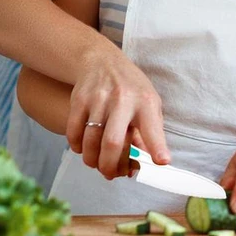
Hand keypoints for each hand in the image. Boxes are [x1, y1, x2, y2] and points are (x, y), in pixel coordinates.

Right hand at [66, 39, 169, 179]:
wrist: (102, 61)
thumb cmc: (131, 87)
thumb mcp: (148, 102)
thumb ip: (150, 130)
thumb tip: (149, 162)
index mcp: (145, 102)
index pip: (152, 128)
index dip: (156, 147)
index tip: (161, 162)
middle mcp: (122, 100)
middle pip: (113, 142)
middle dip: (110, 165)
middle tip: (111, 174)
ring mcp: (99, 99)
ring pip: (90, 141)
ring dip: (92, 160)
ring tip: (97, 164)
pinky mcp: (79, 100)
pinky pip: (74, 133)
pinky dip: (77, 147)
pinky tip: (83, 149)